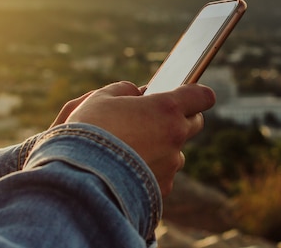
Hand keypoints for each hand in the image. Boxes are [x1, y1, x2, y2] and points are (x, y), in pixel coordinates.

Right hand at [54, 81, 214, 195]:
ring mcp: (171, 165)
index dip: (196, 94)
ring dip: (161, 148)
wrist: (78, 179)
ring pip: (175, 152)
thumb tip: (136, 93)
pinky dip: (149, 173)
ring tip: (130, 149)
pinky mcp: (162, 190)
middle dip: (179, 118)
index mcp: (166, 108)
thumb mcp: (100, 98)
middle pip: (194, 123)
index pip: (202, 96)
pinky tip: (125, 171)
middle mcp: (175, 136)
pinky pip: (162, 176)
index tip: (187, 94)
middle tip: (154, 118)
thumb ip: (124, 91)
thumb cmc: (88, 132)